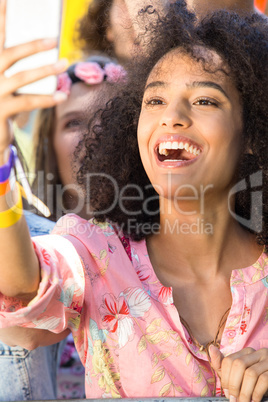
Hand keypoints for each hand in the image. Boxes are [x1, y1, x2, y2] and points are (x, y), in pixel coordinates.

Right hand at [0, 0, 66, 156]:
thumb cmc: (0, 99)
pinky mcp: (1, 110)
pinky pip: (28, 101)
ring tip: (64, 63)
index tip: (6, 1)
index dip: (1, 18)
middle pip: (9, 53)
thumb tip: (42, 43)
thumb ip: (12, 62)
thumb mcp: (4, 80)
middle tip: (54, 39)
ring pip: (22, 77)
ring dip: (46, 69)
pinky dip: (47, 99)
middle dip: (32, 45)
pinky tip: (62, 96)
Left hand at [209, 344, 267, 401]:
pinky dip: (256, 393)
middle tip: (233, 399)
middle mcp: (257, 353)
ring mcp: (267, 360)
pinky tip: (253, 401)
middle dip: (233, 385)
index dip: (225, 378)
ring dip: (244, 392)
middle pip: (238, 365)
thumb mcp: (235, 373)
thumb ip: (222, 364)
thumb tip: (211, 348)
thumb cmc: (252, 381)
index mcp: (245, 352)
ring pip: (251, 374)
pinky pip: (263, 380)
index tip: (226, 392)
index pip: (229, 360)